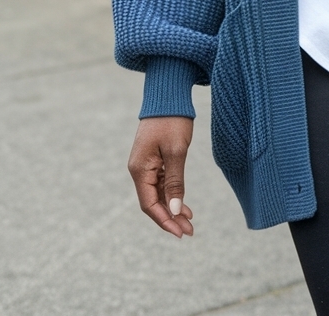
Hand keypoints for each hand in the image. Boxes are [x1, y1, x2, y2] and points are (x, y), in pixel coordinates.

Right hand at [128, 116, 194, 236]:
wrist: (168, 95)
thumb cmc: (172, 120)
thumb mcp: (176, 151)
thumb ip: (175, 181)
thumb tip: (173, 210)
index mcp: (139, 169)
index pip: (149, 204)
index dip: (164, 221)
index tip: (181, 233)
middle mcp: (139, 169)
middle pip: (153, 202)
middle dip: (170, 218)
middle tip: (190, 231)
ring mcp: (146, 164)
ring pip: (158, 194)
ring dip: (172, 208)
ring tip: (190, 221)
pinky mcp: (154, 159)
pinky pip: (161, 183)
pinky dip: (172, 194)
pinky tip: (183, 204)